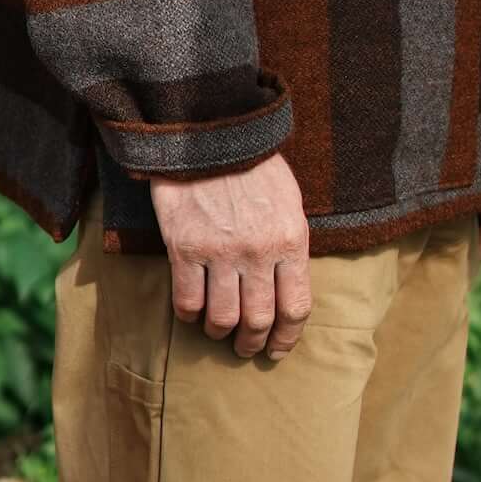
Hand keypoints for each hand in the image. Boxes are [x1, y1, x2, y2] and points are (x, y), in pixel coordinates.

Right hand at [151, 153, 310, 360]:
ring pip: (223, 318)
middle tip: (246, 347)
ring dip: (220, 333)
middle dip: (253, 342)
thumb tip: (288, 282)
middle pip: (259, 320)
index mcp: (291, 240)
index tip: (278, 348)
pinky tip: (192, 312)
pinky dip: (189, 315)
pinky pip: (188, 301)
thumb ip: (291, 242)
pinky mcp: (184, 248)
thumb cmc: (252, 165)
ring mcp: (220, 252)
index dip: (287, 337)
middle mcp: (259, 252)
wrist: (209, 133)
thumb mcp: (289, 200)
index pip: (296, 307)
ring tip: (218, 332)